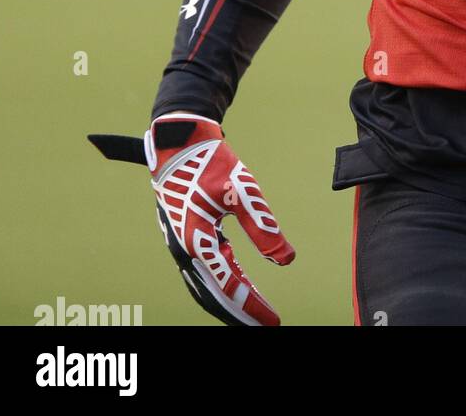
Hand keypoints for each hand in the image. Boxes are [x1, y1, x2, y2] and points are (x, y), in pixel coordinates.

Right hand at [89, 111, 293, 325]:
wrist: (180, 141)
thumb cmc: (211, 160)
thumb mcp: (242, 190)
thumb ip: (262, 224)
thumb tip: (285, 259)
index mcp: (195, 241)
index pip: (228, 284)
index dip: (252, 304)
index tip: (274, 319)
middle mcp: (184, 249)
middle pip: (212, 294)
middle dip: (239, 311)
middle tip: (267, 324)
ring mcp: (181, 243)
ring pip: (205, 285)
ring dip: (228, 300)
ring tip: (254, 311)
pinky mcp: (186, 234)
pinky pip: (204, 268)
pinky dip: (221, 281)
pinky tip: (239, 282)